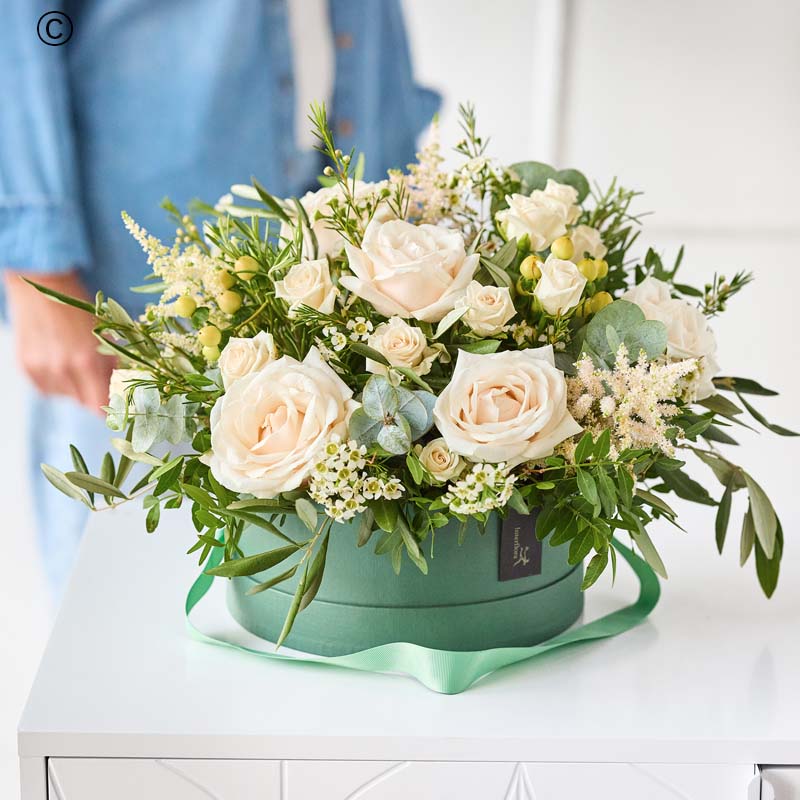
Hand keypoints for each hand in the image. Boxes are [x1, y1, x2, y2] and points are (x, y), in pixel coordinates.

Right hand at [4, 270, 113, 412]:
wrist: (42, 286)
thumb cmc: (81, 310)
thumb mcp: (107, 335)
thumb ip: (116, 365)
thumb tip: (125, 390)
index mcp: (87, 362)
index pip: (100, 407)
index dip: (110, 408)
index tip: (117, 403)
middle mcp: (62, 369)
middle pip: (85, 403)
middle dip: (95, 393)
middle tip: (98, 374)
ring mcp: (41, 369)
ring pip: (67, 396)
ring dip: (75, 386)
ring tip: (74, 359)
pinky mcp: (26, 367)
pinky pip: (48, 388)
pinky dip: (57, 380)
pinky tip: (58, 358)